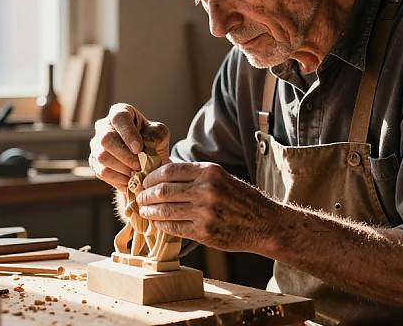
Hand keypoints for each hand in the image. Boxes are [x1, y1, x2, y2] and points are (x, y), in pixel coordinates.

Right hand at [89, 103, 169, 191]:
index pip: (119, 118)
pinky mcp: (94, 162)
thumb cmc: (153, 142)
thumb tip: (145, 146)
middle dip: (125, 155)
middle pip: (106, 139)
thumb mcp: (160, 134)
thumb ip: (155, 136)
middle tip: (140, 165)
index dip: (128, 134)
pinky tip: (131, 179)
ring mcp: (96, 144)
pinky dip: (119, 178)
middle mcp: (104, 126)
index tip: (139, 149)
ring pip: (103, 157)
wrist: (148, 162)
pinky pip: (102, 171)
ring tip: (138, 172)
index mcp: (120, 112)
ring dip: (123, 167)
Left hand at [136, 162, 280, 251]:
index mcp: (209, 171)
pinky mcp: (204, 232)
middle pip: (163, 190)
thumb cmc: (240, 198)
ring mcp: (205, 212)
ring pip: (165, 209)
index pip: (170, 170)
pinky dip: (162, 225)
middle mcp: (206, 189)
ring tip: (144, 211)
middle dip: (146, 194)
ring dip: (150, 211)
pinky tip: (158, 223)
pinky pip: (174, 227)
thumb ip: (194, 175)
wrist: (263, 223)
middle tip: (140, 197)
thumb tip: (163, 173)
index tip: (144, 181)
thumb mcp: (220, 176)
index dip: (152, 177)